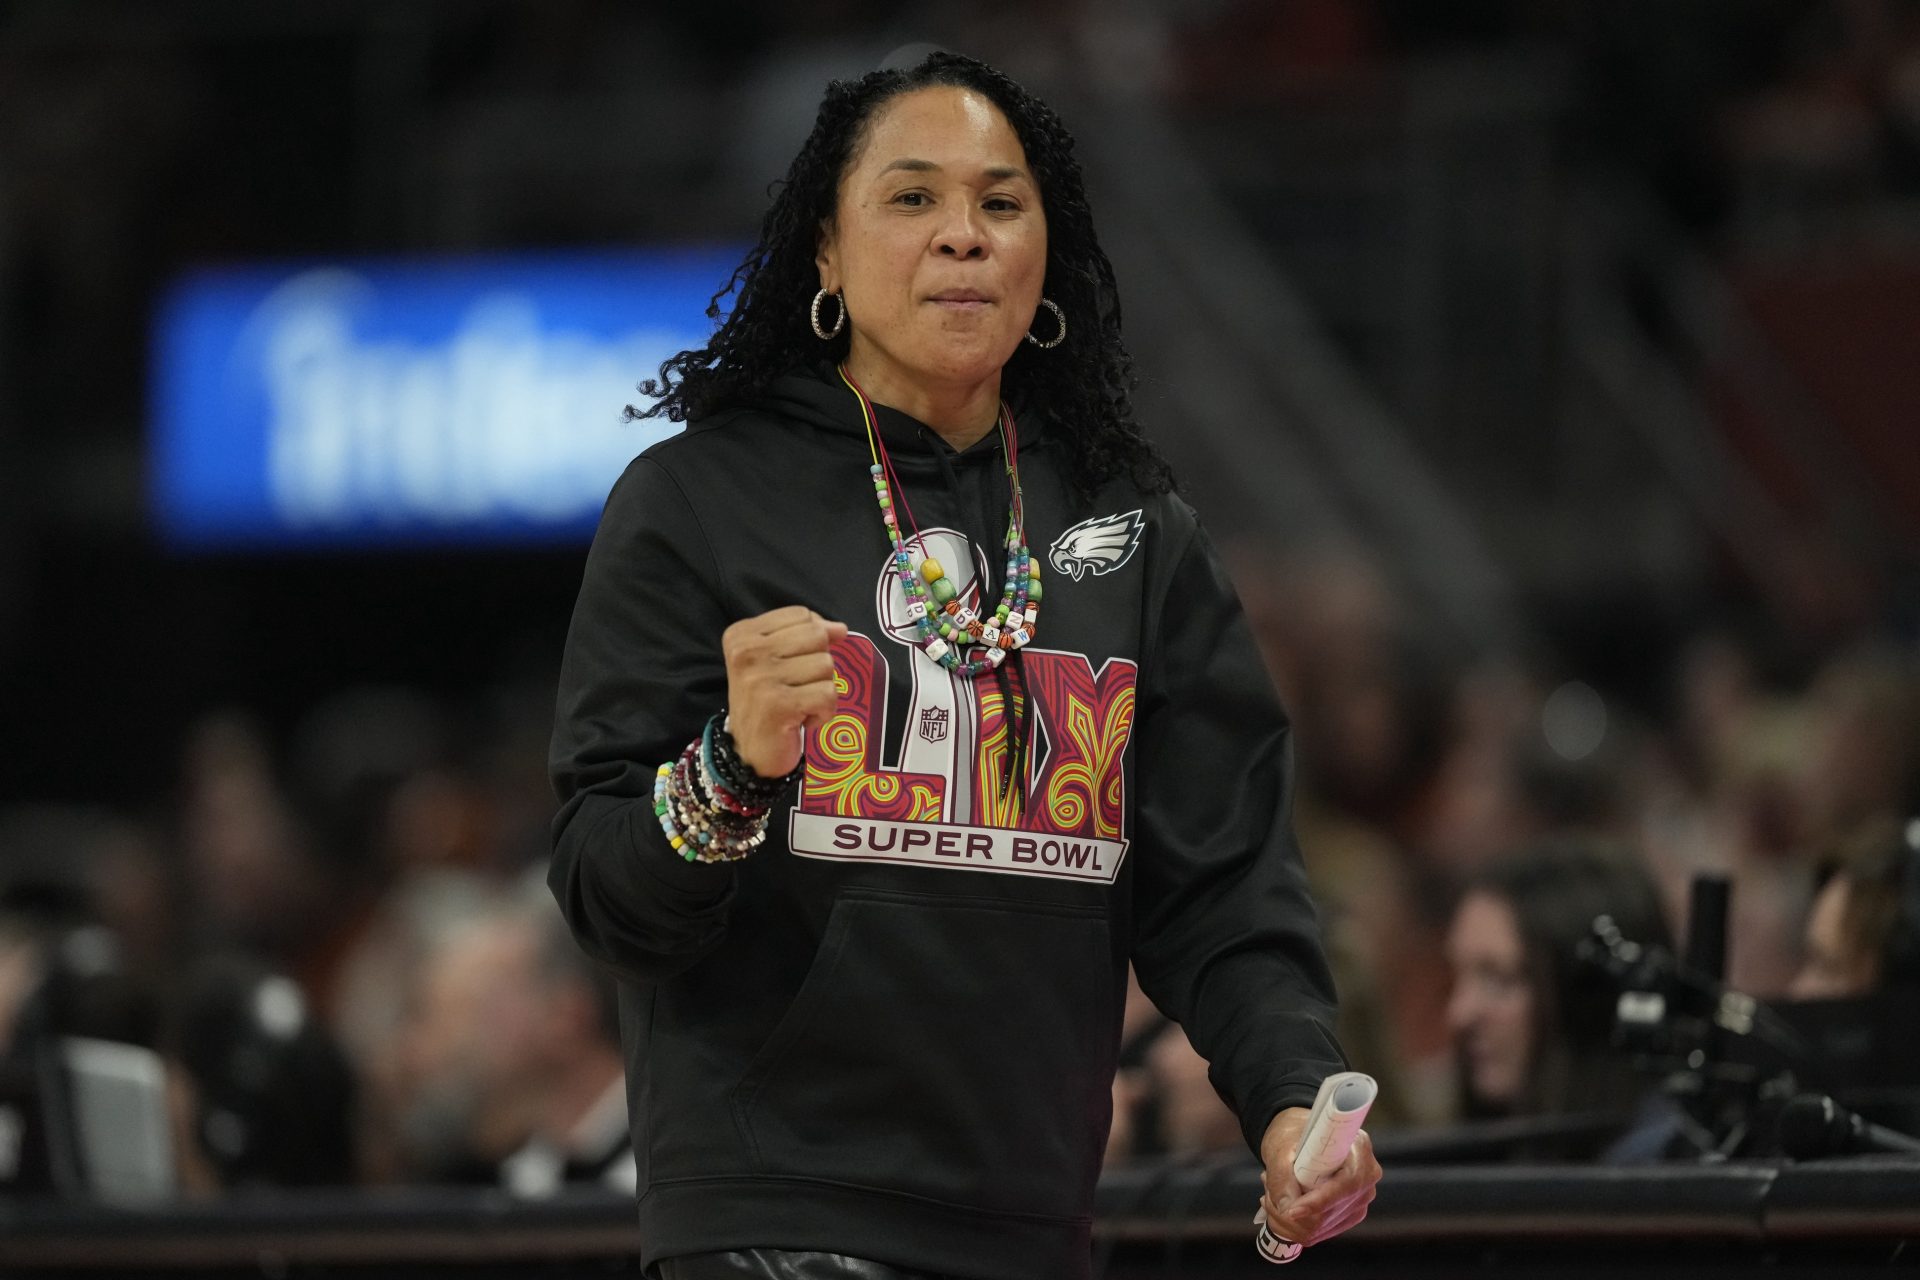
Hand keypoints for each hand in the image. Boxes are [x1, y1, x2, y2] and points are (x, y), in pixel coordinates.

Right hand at [722, 606, 846, 777]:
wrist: (748, 754)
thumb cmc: (767, 702)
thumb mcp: (778, 659)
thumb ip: (806, 636)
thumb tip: (840, 628)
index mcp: (742, 634)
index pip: (801, 615)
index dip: (814, 639)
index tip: (796, 664)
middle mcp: (746, 652)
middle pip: (816, 636)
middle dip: (818, 665)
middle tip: (796, 687)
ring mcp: (760, 678)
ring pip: (826, 666)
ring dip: (821, 690)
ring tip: (798, 704)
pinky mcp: (778, 705)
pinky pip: (828, 694)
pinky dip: (824, 712)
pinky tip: (802, 720)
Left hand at [1258, 1106, 1381, 1248]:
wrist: (1301, 1138)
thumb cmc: (1293, 1134)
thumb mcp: (1281, 1146)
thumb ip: (1281, 1176)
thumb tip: (1286, 1208)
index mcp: (1358, 1150)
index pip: (1344, 1186)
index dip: (1317, 1202)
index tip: (1291, 1211)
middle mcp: (1366, 1178)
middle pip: (1329, 1215)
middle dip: (1290, 1212)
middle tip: (1267, 1192)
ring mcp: (1360, 1200)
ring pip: (1319, 1228)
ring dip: (1287, 1219)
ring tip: (1272, 1193)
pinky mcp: (1350, 1215)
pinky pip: (1318, 1232)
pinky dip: (1293, 1225)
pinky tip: (1283, 1204)